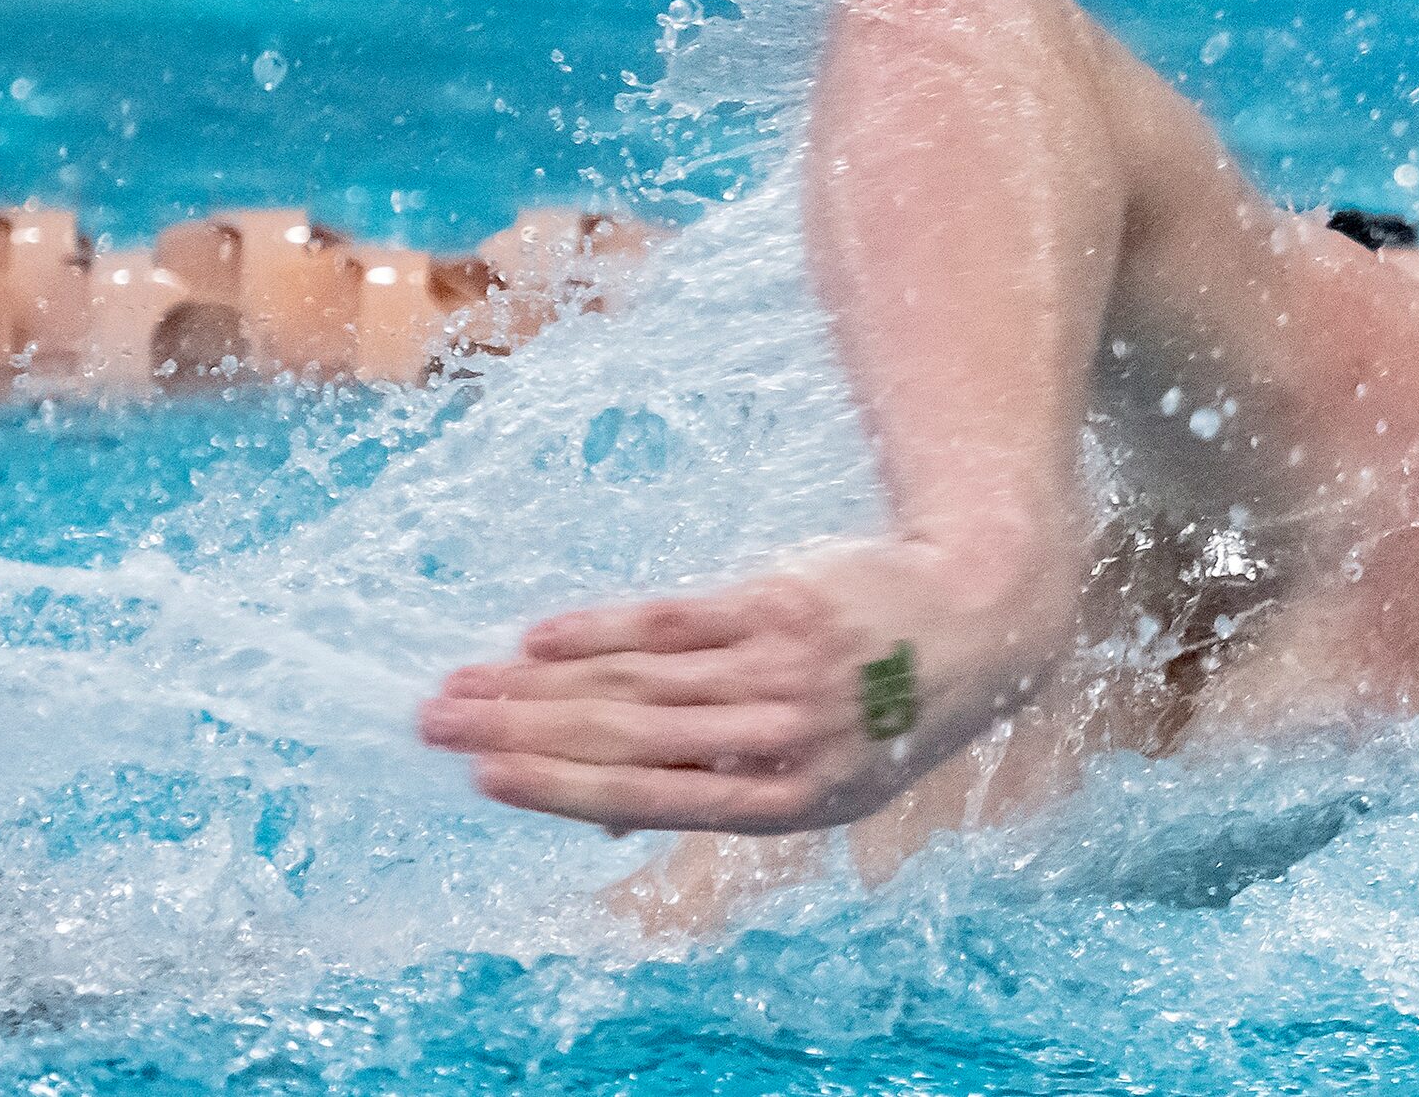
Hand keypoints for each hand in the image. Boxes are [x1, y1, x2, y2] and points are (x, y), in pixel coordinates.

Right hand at [419, 544, 1002, 835]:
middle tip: (438, 725)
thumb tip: (598, 814)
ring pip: (636, 683)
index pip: (650, 799)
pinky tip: (541, 638)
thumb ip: (721, 789)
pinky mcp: (779, 603)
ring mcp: (780, 669)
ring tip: (466, 684)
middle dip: (519, 733)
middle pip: (626, 738)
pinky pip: (671, 622)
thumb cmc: (884, 706)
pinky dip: (600, 631)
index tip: (483, 778)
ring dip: (537, 684)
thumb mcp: (822, 777)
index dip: (560, 790)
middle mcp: (780, 739)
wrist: (979, 614)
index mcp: (787, 801)